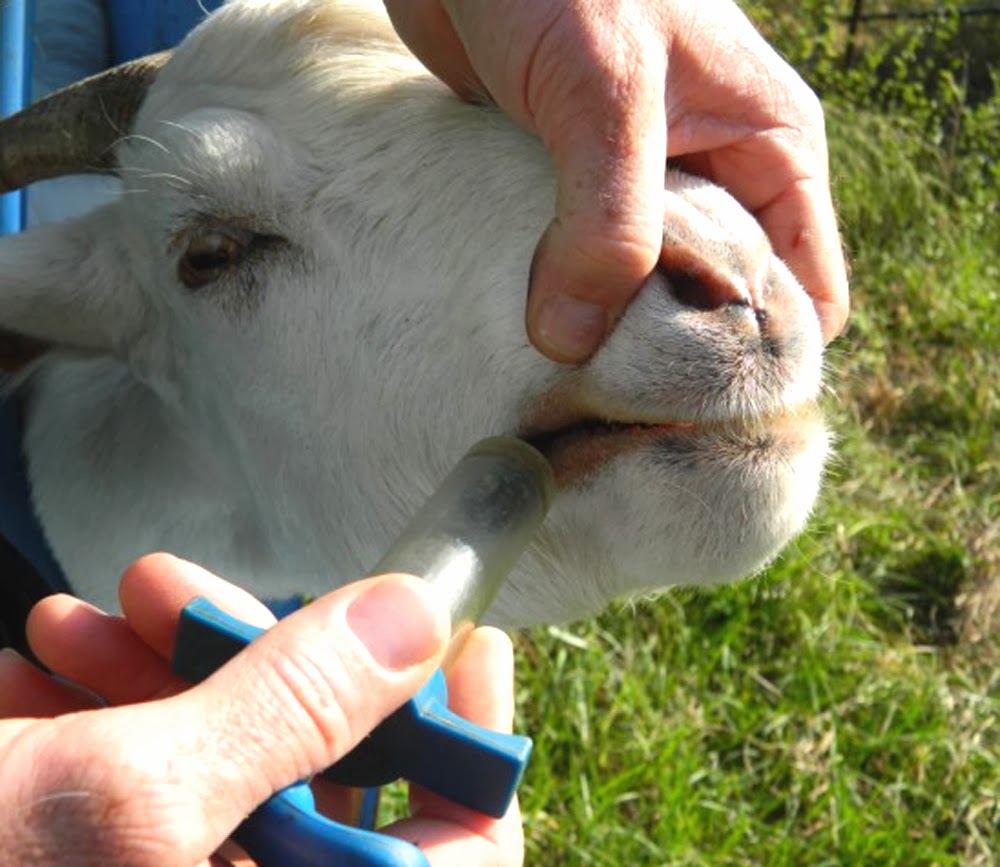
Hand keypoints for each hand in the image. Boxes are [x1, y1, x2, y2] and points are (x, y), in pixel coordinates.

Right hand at [0, 554, 522, 865]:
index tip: (469, 637)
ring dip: (159, 675)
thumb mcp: (127, 802)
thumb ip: (294, 707)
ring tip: (84, 615)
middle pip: (323, 784)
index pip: (458, 852)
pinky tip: (35, 665)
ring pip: (220, 769)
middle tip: (190, 588)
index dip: (473, 742)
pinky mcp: (102, 856)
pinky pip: (141, 785)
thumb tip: (419, 614)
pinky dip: (97, 716)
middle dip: (265, 668)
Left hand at [385, 0, 848, 360]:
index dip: (760, 354)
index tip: (692, 404)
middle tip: (613, 406)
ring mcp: (638, 193)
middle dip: (671, 355)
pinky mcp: (571, 197)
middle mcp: (712, 179)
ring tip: (563, 379)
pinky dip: (556, 303)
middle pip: (717, 305)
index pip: (802, 289)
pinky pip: (578, 272)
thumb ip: (607, 220)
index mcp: (766, 151)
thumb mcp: (606, 93)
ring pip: (641, 296)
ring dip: (604, 334)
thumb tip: (574, 342)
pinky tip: (524, 332)